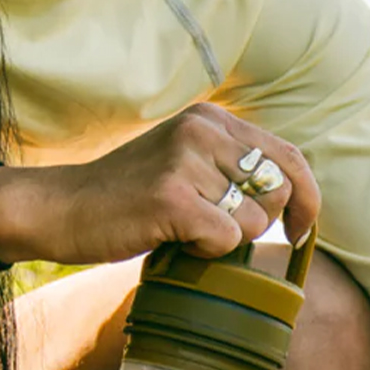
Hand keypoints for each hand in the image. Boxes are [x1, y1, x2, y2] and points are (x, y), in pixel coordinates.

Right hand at [0, 103, 321, 264]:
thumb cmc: (130, 198)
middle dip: (261, 224)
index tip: (301, 230)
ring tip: (184, 229)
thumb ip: (233, 168)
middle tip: (216, 228)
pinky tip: (175, 239)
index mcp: (212, 118)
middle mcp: (203, 130)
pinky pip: (226, 239)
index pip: (289, 157)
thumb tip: (297, 200)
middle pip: (279, 192)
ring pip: (254, 221)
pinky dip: (206, 251)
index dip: (307, 198)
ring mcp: (185, 161)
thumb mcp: (186, 163)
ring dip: (226, 239)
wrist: (62, 209)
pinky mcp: (171, 197)